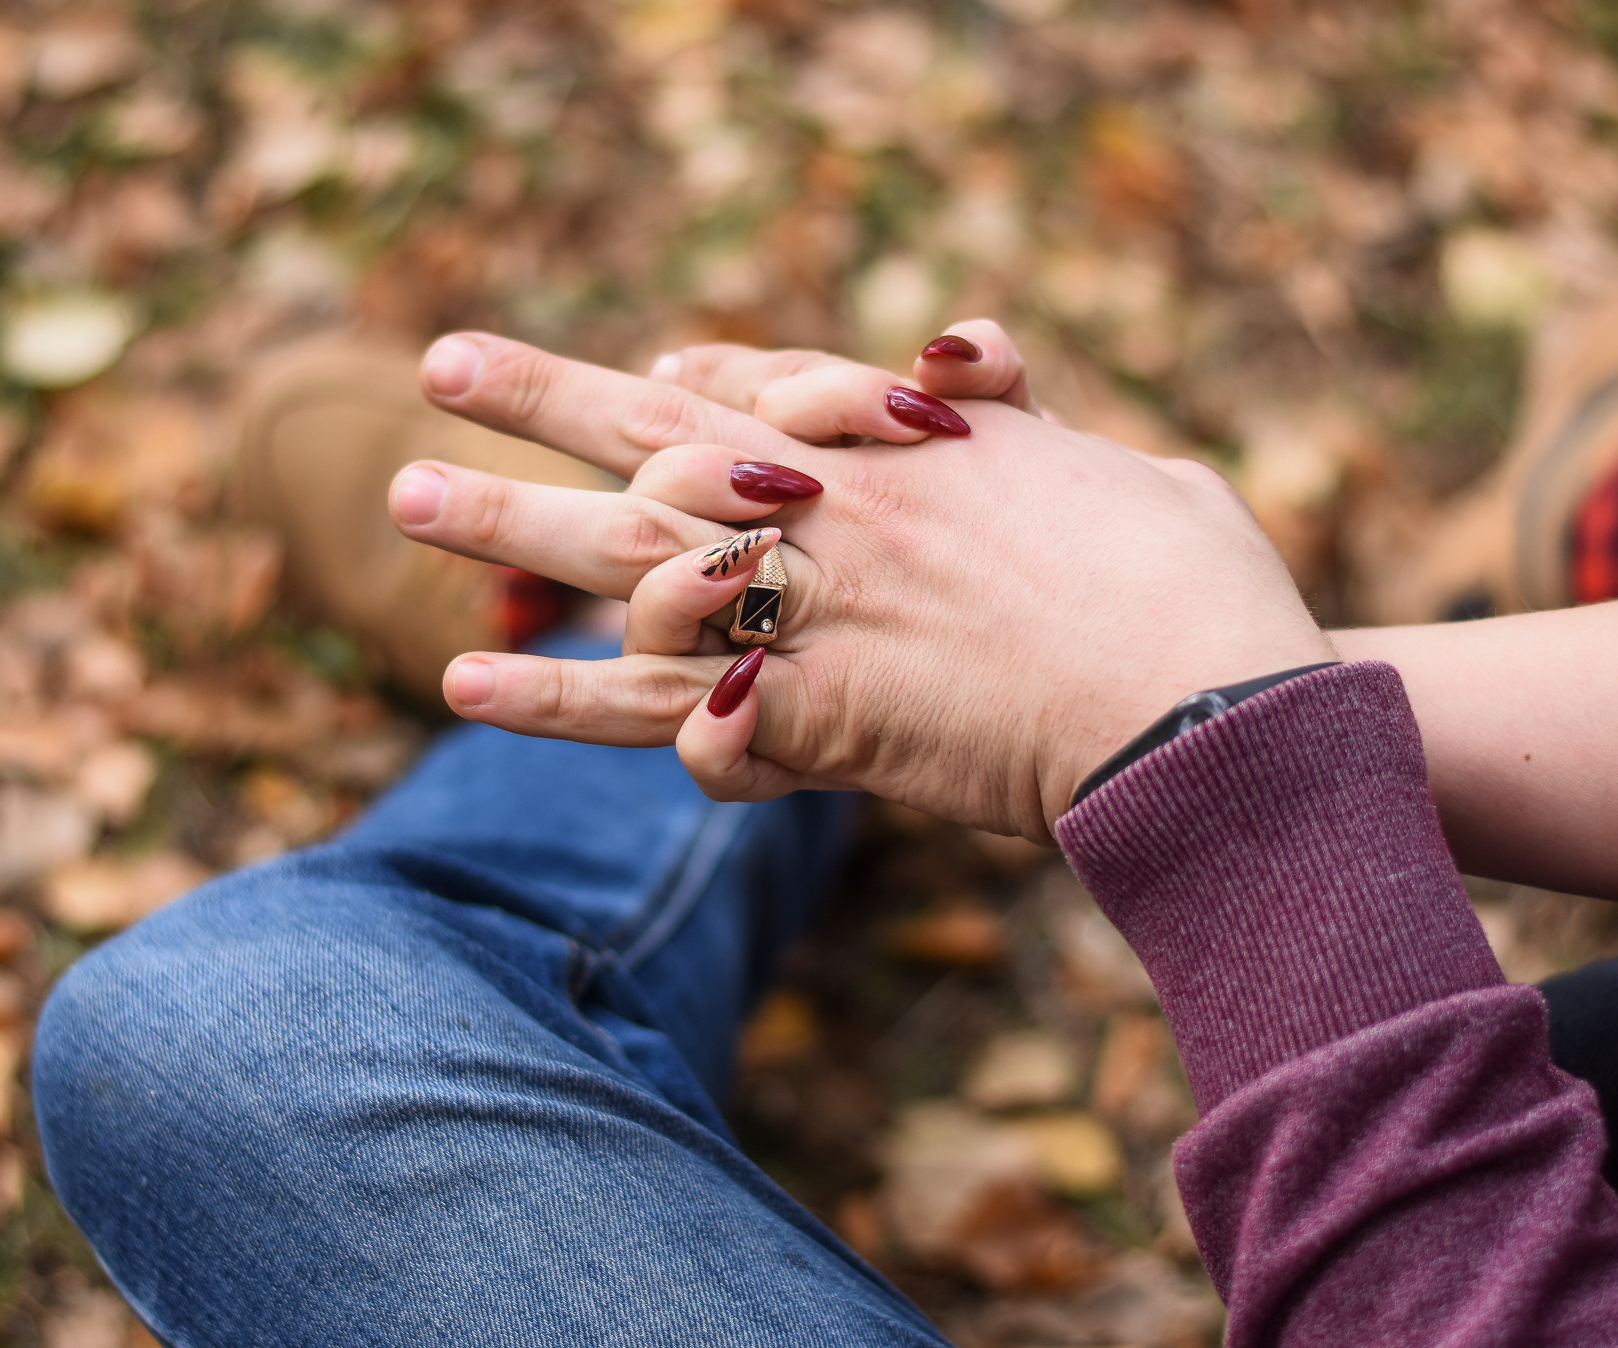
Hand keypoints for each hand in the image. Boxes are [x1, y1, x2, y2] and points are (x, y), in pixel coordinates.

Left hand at [398, 333, 1332, 840]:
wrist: (1215, 707)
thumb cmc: (1202, 592)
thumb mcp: (1128, 472)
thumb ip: (1031, 420)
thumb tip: (983, 359)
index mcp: (915, 443)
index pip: (765, 395)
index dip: (688, 385)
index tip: (642, 374)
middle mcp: (843, 506)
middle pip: (662, 440)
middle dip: (546, 397)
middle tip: (444, 363)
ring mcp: (814, 606)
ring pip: (625, 554)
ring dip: (507, 520)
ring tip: (402, 492)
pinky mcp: (806, 717)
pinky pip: (655, 712)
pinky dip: (558, 699)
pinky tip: (464, 680)